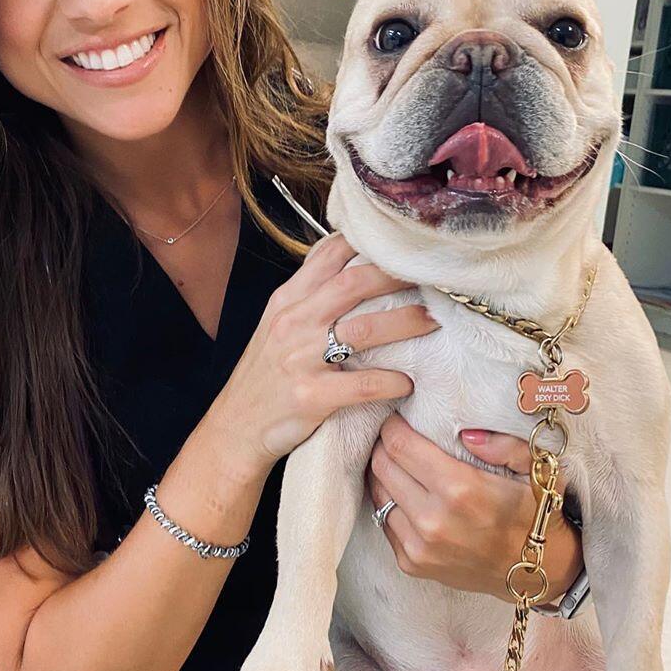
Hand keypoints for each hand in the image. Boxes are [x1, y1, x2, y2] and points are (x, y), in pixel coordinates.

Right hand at [214, 235, 438, 475]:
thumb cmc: (266, 374)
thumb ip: (309, 293)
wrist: (237, 427)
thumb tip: (347, 258)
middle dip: (397, 277)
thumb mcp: (277, 323)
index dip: (368, 243)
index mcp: (288, 301)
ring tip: (433, 322)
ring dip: (406, 323)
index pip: (328, 255)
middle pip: (353, 284)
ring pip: (365, 329)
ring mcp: (300, 359)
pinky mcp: (311, 397)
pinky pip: (363, 384)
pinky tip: (408, 383)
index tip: (400, 245)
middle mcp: (293, 323)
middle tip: (432, 280)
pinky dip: (392, 382)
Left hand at [367, 414, 582, 601]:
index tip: (398, 419)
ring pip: (378, 494)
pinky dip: (390, 502)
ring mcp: (419, 546)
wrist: (535, 570)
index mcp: (460, 490)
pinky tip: (406, 494)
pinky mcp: (411, 563)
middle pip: (382, 466)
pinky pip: (384, 521)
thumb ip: (504, 445)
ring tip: (400, 463)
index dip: (393, 426)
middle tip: (397, 437)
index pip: (400, 446)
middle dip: (385, 445)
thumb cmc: (535, 513)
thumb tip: (466, 435)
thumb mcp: (536, 470)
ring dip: (384, 474)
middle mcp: (433, 520)